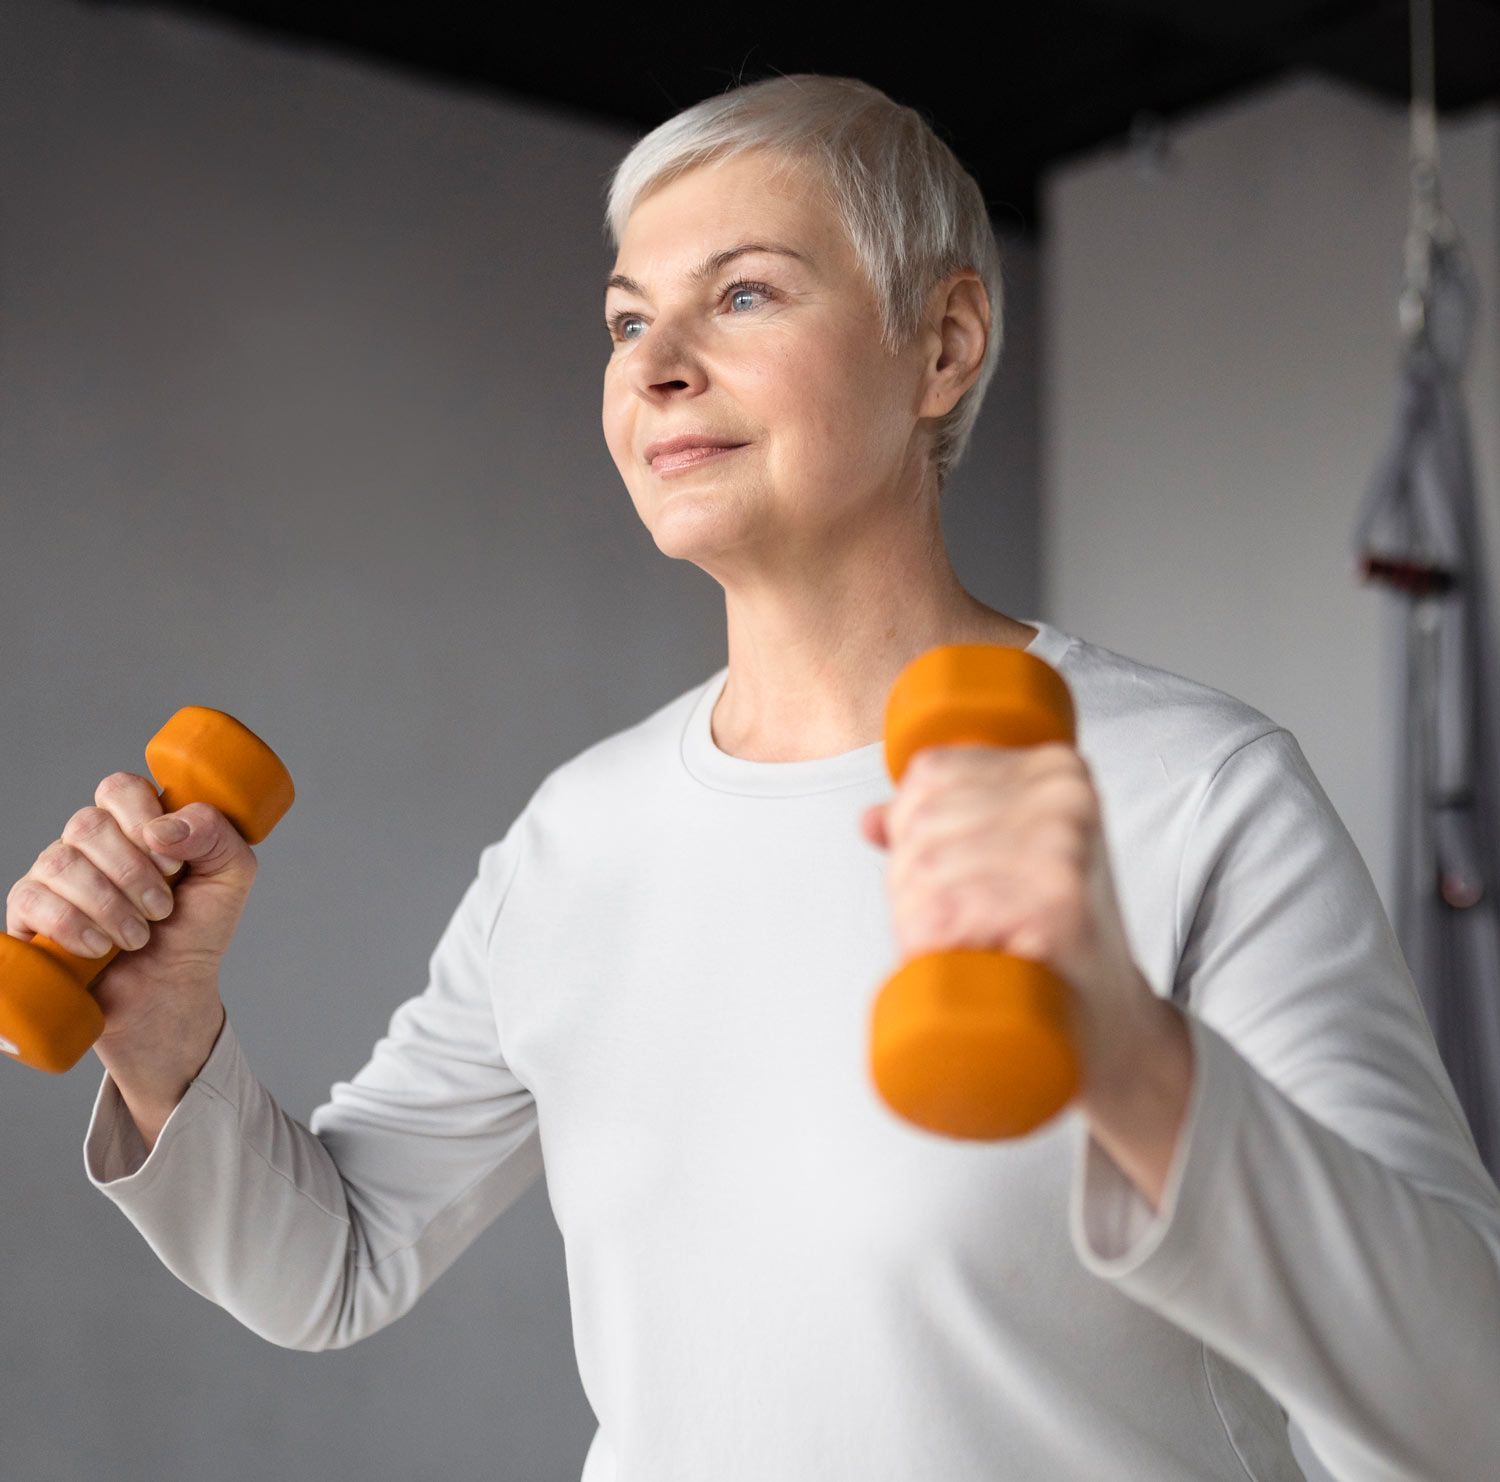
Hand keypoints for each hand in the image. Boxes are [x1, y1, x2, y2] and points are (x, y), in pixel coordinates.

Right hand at [5, 771, 255, 1058]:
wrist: (169, 993)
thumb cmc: (196, 930)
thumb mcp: (231, 875)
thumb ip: (216, 834)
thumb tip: (162, 827)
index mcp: (136, 823)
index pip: (120, 788)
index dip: (144, 820)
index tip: (174, 864)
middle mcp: (90, 843)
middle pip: (88, 824)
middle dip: (133, 873)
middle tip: (162, 910)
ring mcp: (54, 876)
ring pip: (61, 861)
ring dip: (110, 905)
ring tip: (137, 936)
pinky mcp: (29, 914)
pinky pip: (32, 899)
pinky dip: (74, 926)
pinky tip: (100, 947)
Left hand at [858, 742, 1165, 1106]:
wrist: (1113, 1024)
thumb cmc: (1056, 944)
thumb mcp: (1008, 862)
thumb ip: (944, 827)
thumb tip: (871, 819)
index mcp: (1054, 770)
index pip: (930, 774)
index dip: (909, 831)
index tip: (946, 877)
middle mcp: (1064, 799)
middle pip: (920, 825)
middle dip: (910, 885)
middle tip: (961, 926)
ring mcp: (1064, 850)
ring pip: (922, 871)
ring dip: (920, 924)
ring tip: (971, 946)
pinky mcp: (1057, 905)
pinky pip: (943, 913)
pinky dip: (932, 947)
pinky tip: (972, 960)